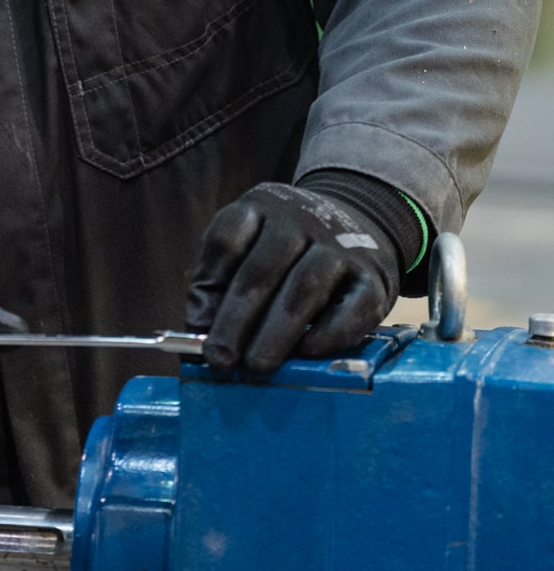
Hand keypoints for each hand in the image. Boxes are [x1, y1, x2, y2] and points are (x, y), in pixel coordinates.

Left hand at [186, 181, 399, 373]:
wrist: (363, 220)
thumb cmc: (289, 249)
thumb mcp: (249, 247)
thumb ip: (218, 284)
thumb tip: (198, 333)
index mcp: (259, 206)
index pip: (227, 238)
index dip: (209, 284)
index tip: (198, 329)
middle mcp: (299, 219)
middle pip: (262, 269)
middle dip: (237, 318)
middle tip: (221, 359)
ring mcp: (339, 244)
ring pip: (304, 286)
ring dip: (277, 330)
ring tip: (257, 365)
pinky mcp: (373, 275)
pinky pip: (354, 305)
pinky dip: (330, 332)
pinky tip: (307, 353)